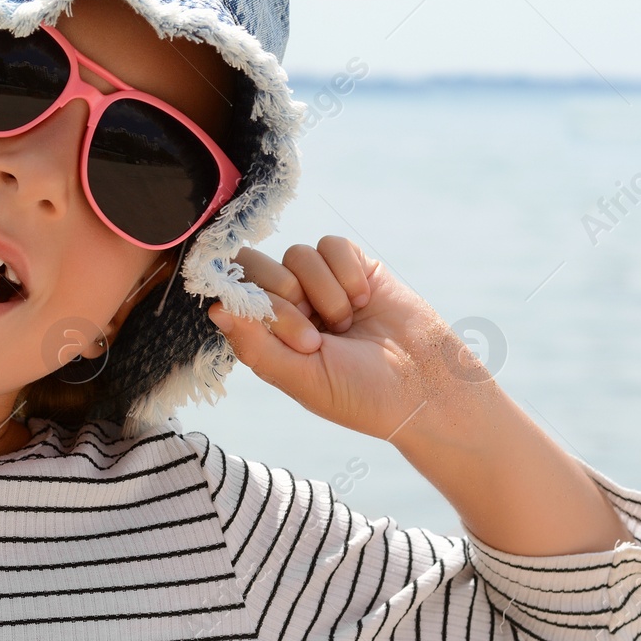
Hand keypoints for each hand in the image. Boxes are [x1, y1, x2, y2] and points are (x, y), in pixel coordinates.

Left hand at [207, 236, 475, 442]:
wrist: (427, 389)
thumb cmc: (361, 395)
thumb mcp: (302, 379)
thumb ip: (254, 345)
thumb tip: (213, 309)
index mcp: (268, 333)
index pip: (234, 293)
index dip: (256, 307)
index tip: (296, 339)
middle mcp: (289, 304)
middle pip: (257, 264)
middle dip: (285, 297)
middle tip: (317, 338)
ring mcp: (321, 283)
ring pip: (297, 254)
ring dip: (324, 293)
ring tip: (347, 325)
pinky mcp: (355, 267)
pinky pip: (331, 245)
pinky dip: (346, 273)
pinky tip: (364, 302)